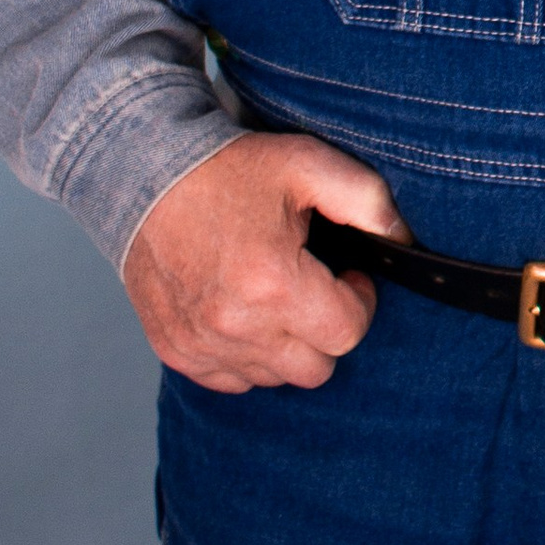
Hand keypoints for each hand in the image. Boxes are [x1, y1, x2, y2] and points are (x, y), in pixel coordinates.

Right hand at [123, 131, 403, 391]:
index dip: (359, 300)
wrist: (142, 175)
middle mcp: (234, 325)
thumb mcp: (307, 163)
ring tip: (275, 295)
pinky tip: (243, 313)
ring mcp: (200, 344)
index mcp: (273, 283)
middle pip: (316, 367)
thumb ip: (367, 200)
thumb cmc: (227, 170)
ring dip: (286, 345)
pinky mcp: (175, 350)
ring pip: (275, 377)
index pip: (348, 332)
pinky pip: (231, 381)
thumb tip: (401, 240)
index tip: (347, 275)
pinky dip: (246, 356)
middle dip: (326, 329)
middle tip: (314, 287)